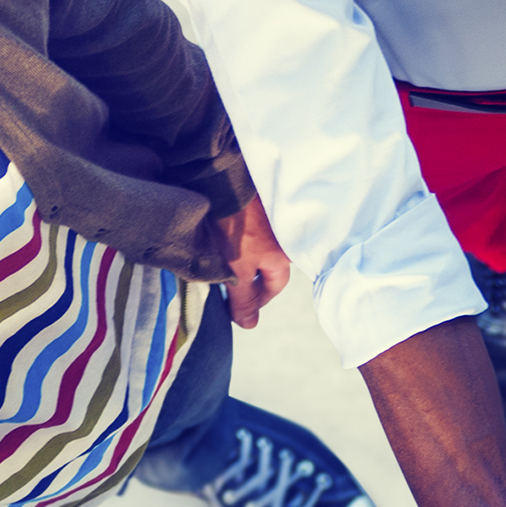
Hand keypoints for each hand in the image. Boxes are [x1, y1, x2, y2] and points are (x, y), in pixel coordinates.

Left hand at [212, 195, 291, 326]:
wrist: (227, 180)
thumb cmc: (236, 227)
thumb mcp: (237, 270)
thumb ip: (244, 299)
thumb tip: (249, 326)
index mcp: (281, 257)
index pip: (274, 286)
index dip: (258, 300)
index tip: (241, 306)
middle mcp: (282, 239)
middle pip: (268, 266)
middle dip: (251, 278)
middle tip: (230, 285)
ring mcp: (271, 219)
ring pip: (260, 247)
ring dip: (245, 256)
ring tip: (223, 260)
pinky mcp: (257, 202)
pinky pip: (252, 228)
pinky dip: (241, 236)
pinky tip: (225, 235)